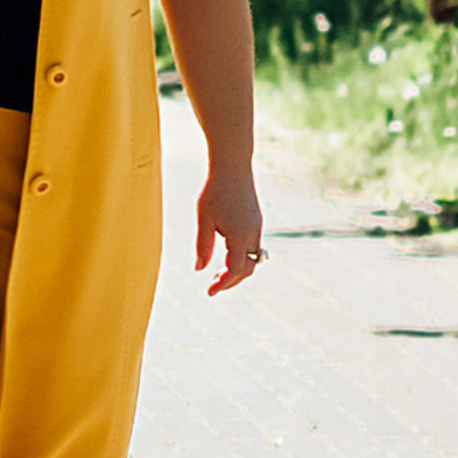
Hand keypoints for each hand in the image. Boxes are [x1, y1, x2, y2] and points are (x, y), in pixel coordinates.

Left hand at [196, 159, 263, 296]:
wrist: (233, 165)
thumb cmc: (215, 190)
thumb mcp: (204, 219)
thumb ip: (203, 246)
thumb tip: (199, 269)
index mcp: (240, 236)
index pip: (234, 270)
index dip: (222, 284)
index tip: (209, 292)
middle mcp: (253, 234)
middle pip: (248, 269)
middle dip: (231, 281)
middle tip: (213, 286)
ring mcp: (257, 227)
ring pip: (253, 259)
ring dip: (238, 270)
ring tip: (219, 274)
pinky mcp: (257, 220)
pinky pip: (254, 247)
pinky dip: (243, 257)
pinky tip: (228, 255)